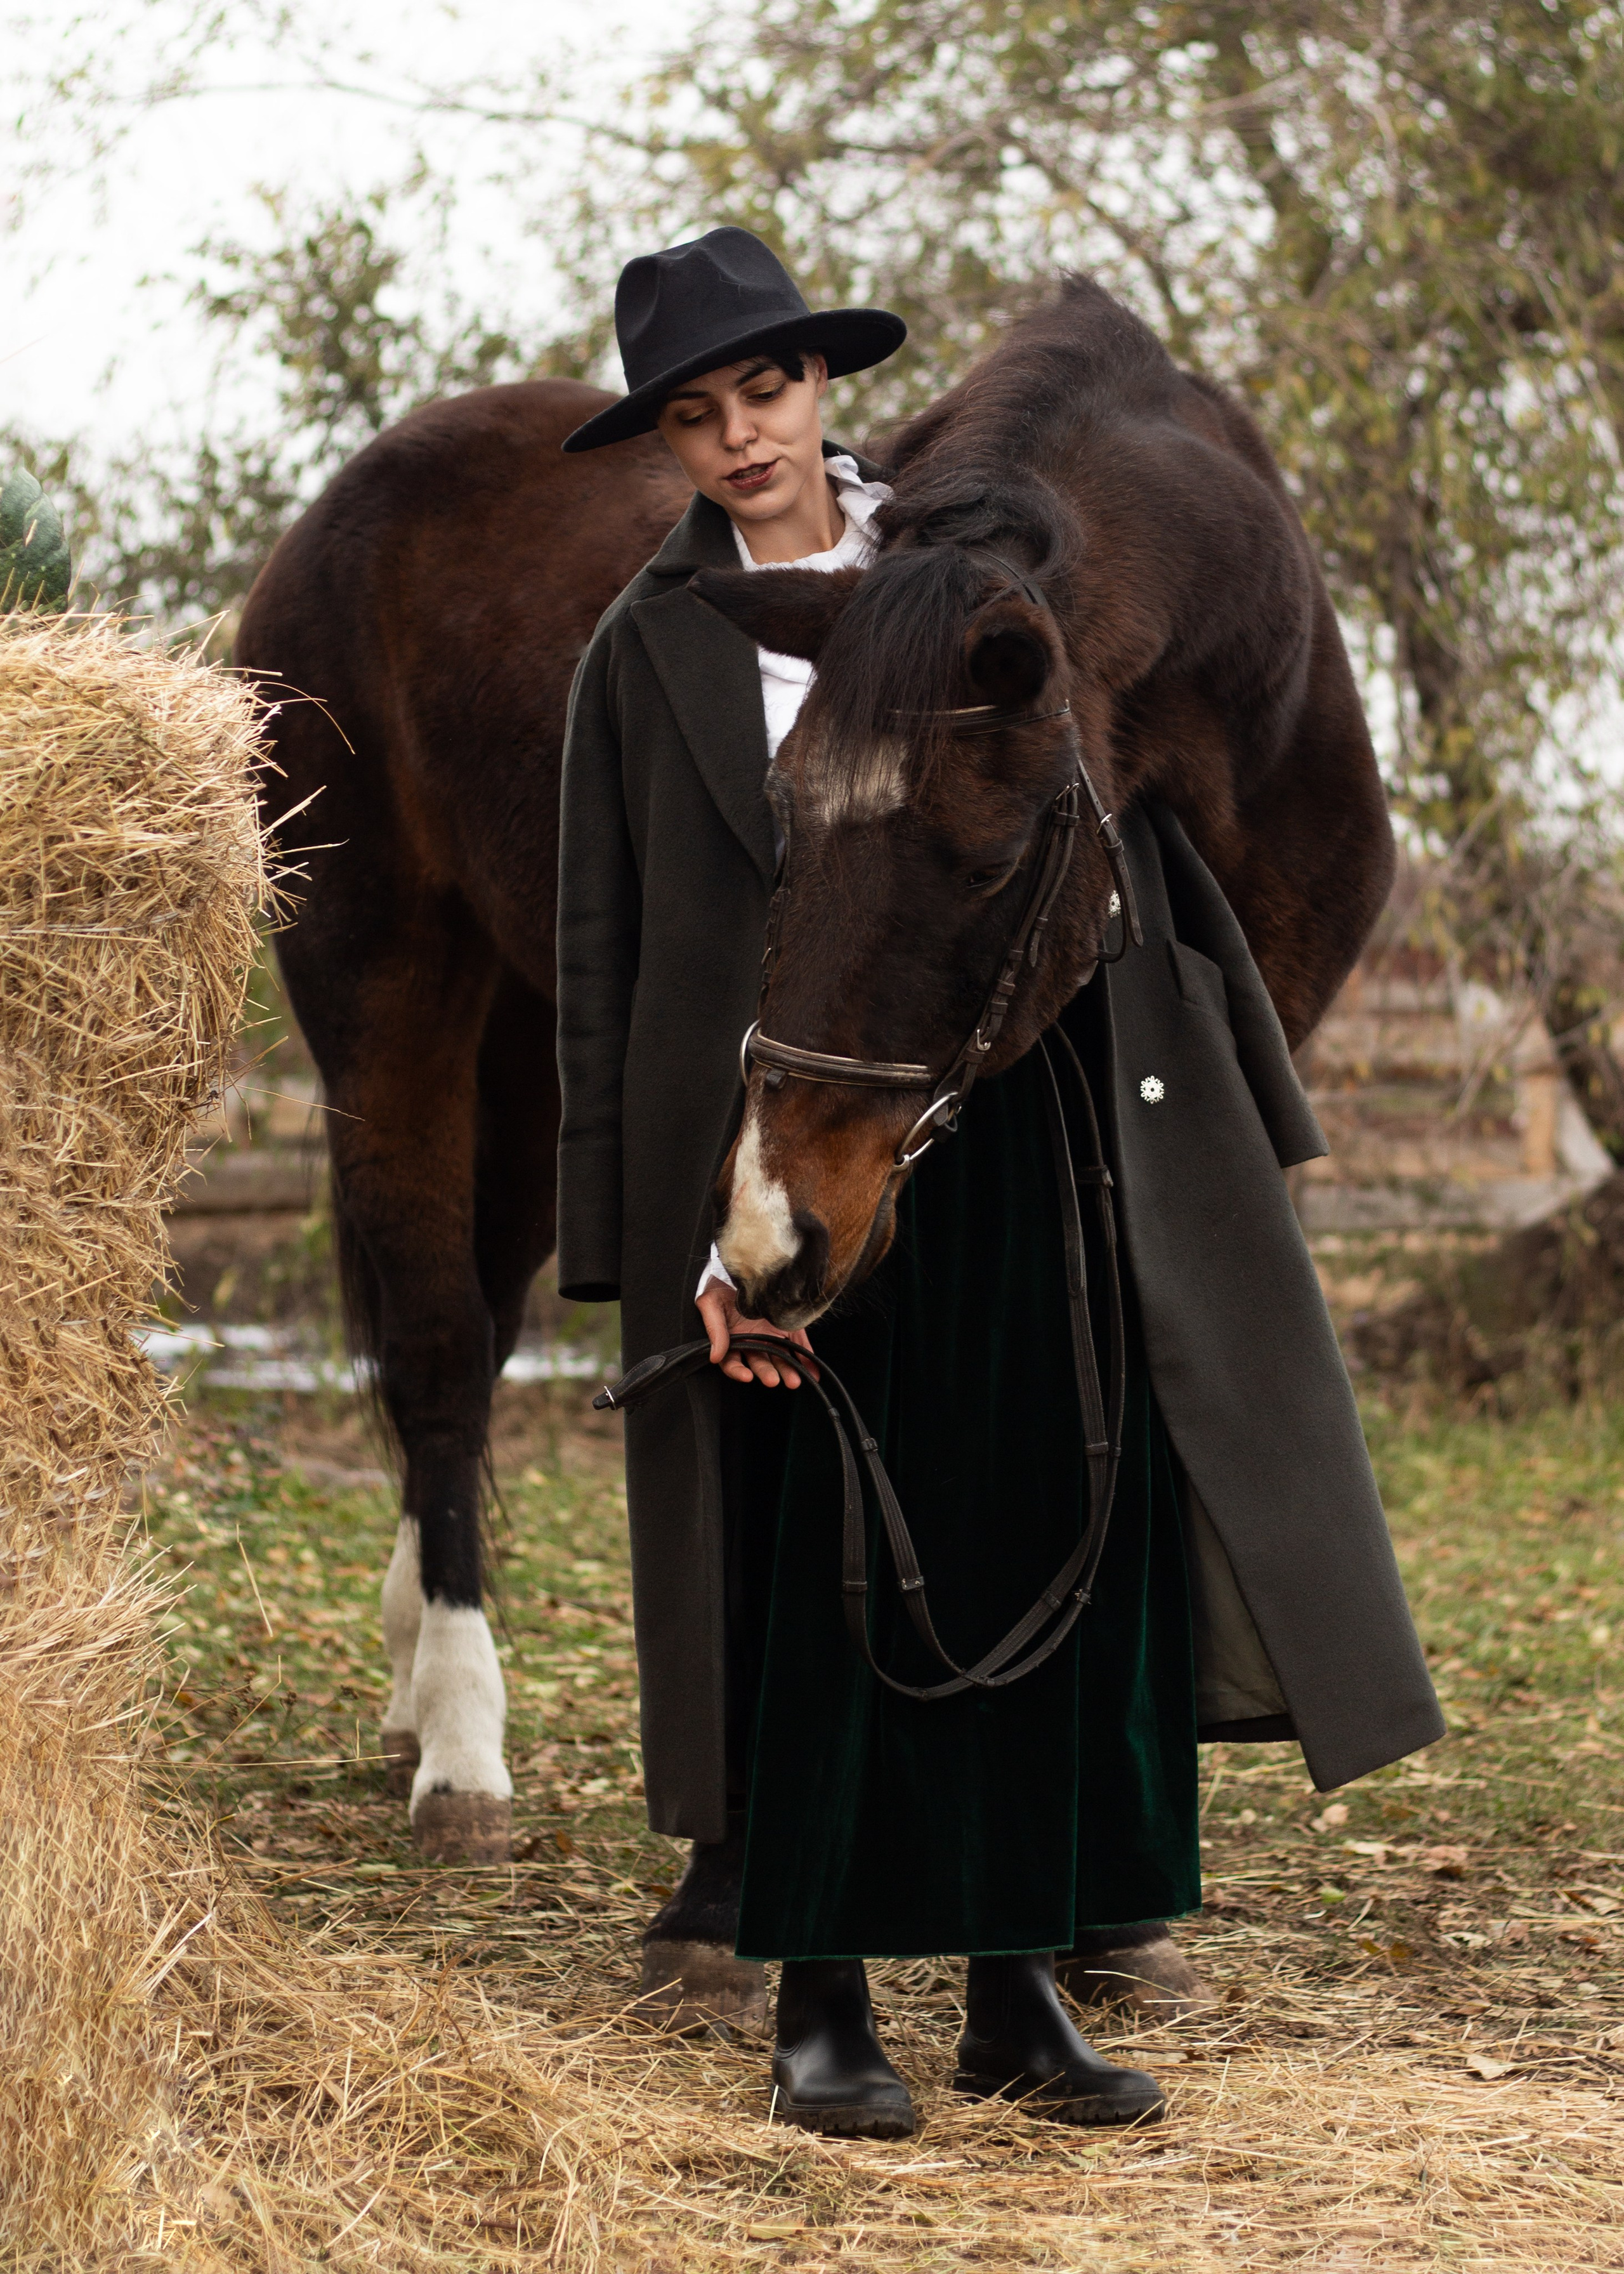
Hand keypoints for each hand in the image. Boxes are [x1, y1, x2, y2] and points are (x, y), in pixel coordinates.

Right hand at [696, 1277, 813, 1387]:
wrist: (742, 1270)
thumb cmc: (720, 1290)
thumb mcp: (711, 1305)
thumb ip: (714, 1330)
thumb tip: (715, 1356)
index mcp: (732, 1341)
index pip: (733, 1362)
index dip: (738, 1371)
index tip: (746, 1376)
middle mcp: (752, 1342)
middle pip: (759, 1362)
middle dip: (766, 1372)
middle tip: (773, 1380)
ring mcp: (771, 1336)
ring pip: (780, 1357)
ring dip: (787, 1370)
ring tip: (794, 1381)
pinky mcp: (788, 1328)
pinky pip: (798, 1345)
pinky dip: (806, 1358)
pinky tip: (812, 1369)